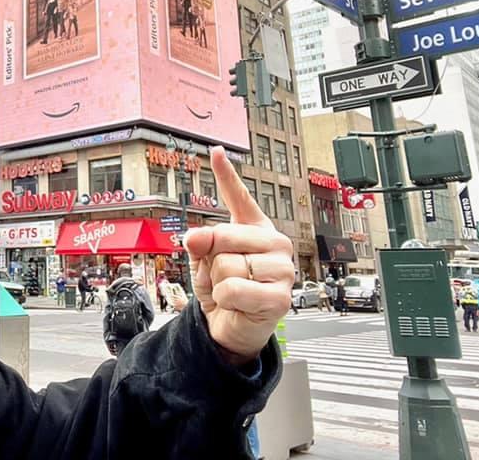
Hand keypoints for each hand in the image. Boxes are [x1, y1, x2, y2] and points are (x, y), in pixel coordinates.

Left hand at [184, 147, 294, 364]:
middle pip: (223, 236)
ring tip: (232, 292)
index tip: (216, 151)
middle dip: (210, 259)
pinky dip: (226, 300)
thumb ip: (201, 243)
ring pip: (226, 265)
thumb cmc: (223, 291)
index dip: (226, 174)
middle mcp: (275, 243)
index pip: (239, 198)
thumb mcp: (204, 262)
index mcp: (256, 229)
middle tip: (220, 275)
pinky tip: (240, 305)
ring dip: (219, 283)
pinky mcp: (281, 297)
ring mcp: (283, 269)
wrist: (232, 327)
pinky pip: (233, 289)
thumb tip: (195, 237)